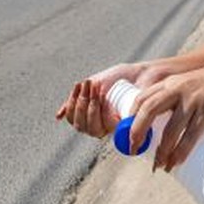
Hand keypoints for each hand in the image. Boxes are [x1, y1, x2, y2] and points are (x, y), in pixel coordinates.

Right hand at [54, 62, 175, 137]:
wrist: (144, 73)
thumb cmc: (123, 78)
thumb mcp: (96, 84)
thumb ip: (78, 98)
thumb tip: (58, 117)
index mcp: (93, 115)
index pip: (73, 119)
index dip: (72, 105)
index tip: (78, 86)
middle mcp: (102, 125)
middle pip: (80, 126)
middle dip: (80, 104)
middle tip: (88, 85)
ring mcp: (112, 128)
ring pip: (90, 129)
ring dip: (88, 109)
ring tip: (95, 89)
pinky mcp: (124, 128)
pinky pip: (105, 129)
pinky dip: (98, 116)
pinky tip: (98, 102)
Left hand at [128, 57, 203, 171]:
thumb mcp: (184, 86)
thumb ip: (170, 100)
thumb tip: (155, 126)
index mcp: (169, 84)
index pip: (142, 98)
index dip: (130, 117)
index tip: (127, 135)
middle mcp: (177, 89)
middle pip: (149, 109)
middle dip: (138, 131)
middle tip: (134, 150)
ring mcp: (192, 100)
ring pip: (171, 128)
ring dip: (163, 149)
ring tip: (159, 164)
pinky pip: (191, 134)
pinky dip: (182, 150)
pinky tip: (176, 161)